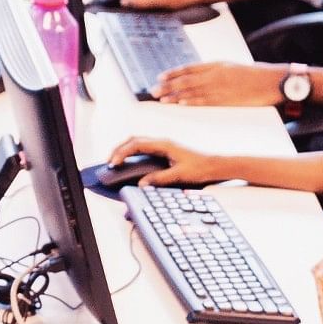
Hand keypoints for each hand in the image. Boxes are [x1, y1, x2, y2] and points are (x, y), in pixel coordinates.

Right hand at [106, 137, 234, 186]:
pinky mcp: (164, 150)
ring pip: (137, 142)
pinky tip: (130, 162)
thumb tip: (142, 183)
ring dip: (125, 149)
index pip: (136, 144)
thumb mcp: (179, 175)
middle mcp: (162, 142)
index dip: (122, 152)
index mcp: (164, 145)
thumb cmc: (200, 168)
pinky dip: (132, 152)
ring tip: (115, 161)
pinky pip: (143, 147)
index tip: (113, 163)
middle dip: (118, 149)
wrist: (214, 165)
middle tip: (108, 162)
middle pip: (133, 140)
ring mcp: (163, 145)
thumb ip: (160, 178)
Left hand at [152, 62, 288, 108]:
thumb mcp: (231, 66)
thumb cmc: (253, 75)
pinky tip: (181, 104)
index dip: (173, 73)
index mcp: (216, 65)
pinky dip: (191, 102)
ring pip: (192, 91)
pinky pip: (205, 101)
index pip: (189, 68)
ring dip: (174, 96)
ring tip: (161, 99)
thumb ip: (214, 71)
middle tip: (153, 91)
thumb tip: (197, 76)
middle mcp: (215, 75)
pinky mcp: (227, 99)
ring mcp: (220, 87)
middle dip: (167, 86)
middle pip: (185, 80)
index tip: (160, 77)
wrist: (271, 80)